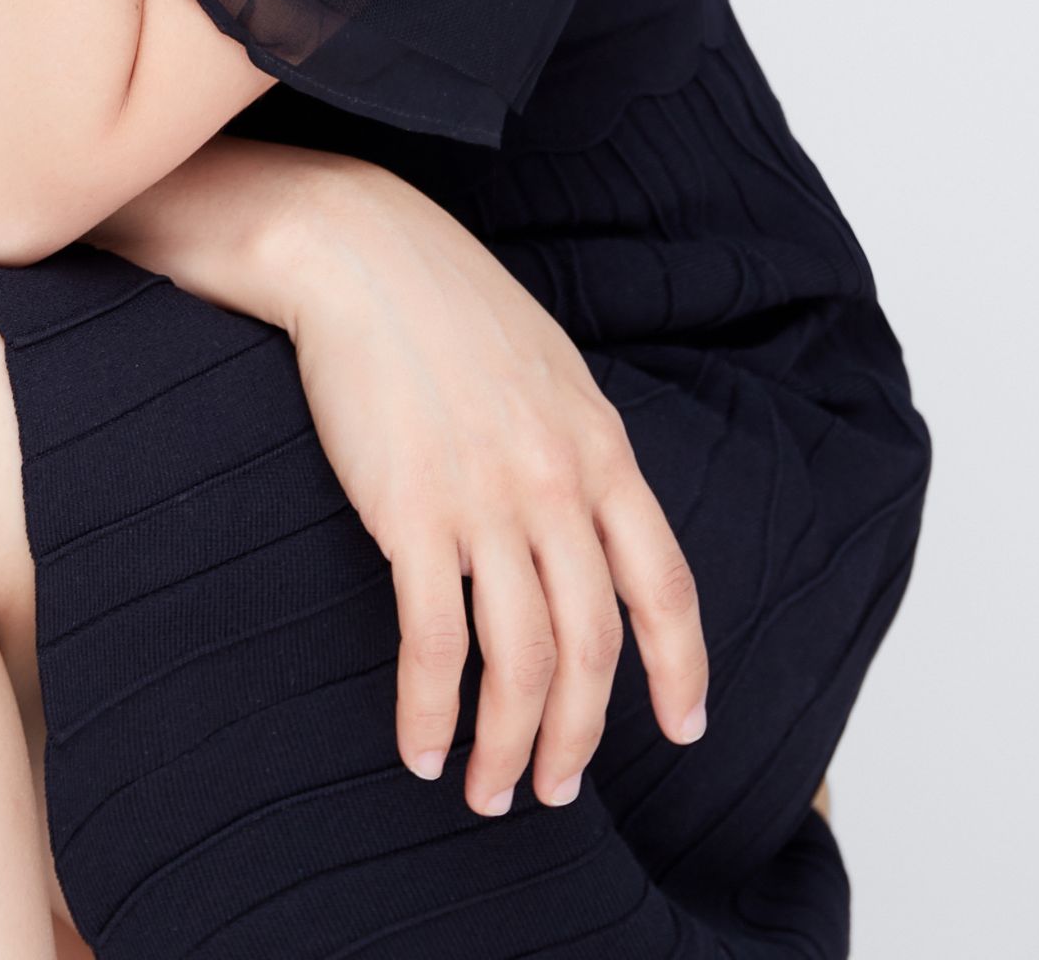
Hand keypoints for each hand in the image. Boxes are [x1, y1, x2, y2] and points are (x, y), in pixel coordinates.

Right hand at [264, 161, 708, 816]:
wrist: (356, 250)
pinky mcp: (411, 510)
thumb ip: (575, 447)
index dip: (681, 669)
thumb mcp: (546, 367)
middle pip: (592, 645)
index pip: (664, 584)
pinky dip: (432, 710)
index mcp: (600, 446)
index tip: (682, 728)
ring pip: (522, 659)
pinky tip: (420, 748)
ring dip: (509, 744)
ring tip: (488, 789)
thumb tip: (587, 520)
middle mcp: (557, 482)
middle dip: (579, 735)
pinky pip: (434, 641)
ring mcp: (486, 499)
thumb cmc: (442, 301)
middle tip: (555, 788)